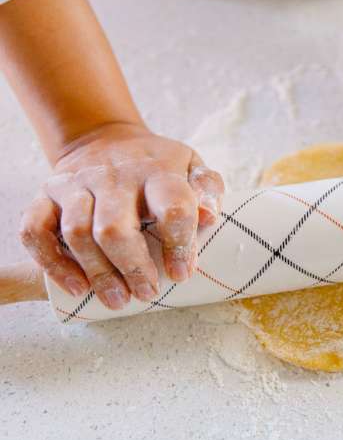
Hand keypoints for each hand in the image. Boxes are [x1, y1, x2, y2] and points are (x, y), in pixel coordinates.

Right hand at [20, 123, 224, 309]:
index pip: (171, 207)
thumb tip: (209, 216)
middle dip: (133, 268)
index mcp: (157, 171)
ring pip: (77, 233)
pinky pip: (35, 231)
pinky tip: (77, 287)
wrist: (107, 139)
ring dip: (98, 273)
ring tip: (118, 300)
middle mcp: (112, 176)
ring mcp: (75, 184)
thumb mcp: (191, 168)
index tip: (182, 274)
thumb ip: (207, 190)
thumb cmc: (158, 167)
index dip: (179, 244)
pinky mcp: (47, 195)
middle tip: (148, 293)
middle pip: (116, 228)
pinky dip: (53, 264)